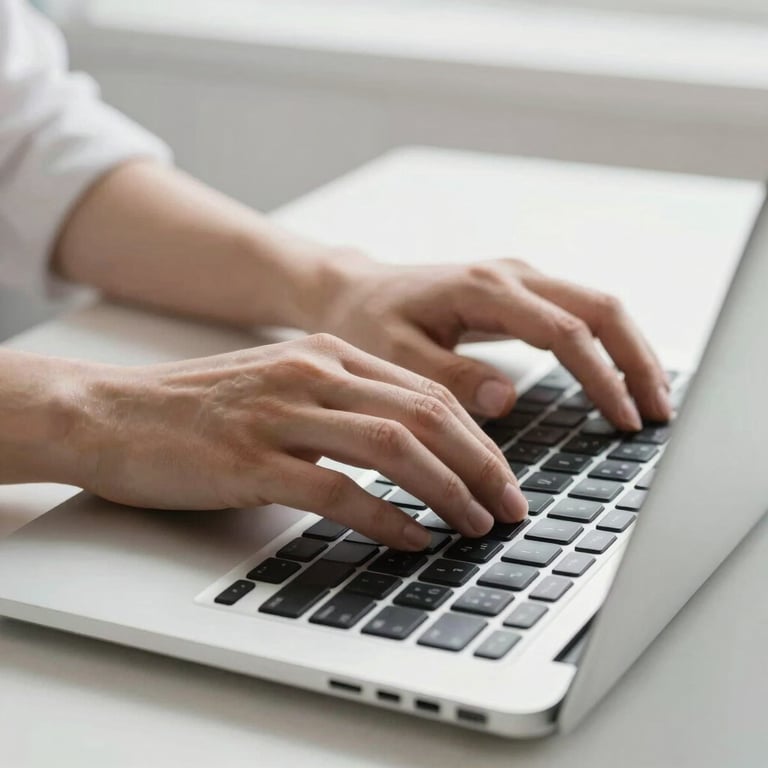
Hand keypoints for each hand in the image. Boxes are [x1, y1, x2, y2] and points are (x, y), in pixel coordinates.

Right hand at [64, 334, 527, 548]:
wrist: (112, 412)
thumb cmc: (199, 408)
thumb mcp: (282, 386)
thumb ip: (342, 406)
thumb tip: (410, 450)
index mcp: (328, 354)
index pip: (426, 392)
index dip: (476, 438)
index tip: (503, 476)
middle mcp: (312, 374)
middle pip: (424, 415)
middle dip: (480, 465)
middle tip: (508, 506)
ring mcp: (281, 414)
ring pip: (393, 447)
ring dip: (446, 490)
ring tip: (475, 525)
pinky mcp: (251, 459)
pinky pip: (337, 489)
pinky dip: (384, 517)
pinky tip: (411, 538)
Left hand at [314, 253, 670, 428]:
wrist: (355, 293)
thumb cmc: (368, 323)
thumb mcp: (395, 354)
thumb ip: (450, 376)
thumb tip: (508, 398)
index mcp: (484, 289)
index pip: (565, 331)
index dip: (602, 377)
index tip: (625, 420)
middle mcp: (511, 275)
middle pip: (600, 309)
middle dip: (636, 361)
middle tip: (660, 413)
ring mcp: (518, 278)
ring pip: (597, 307)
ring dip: (630, 351)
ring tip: (653, 401)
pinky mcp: (518, 291)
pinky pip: (578, 313)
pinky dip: (607, 345)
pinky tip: (617, 378)